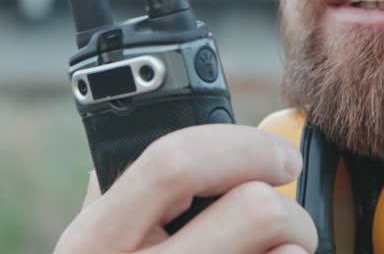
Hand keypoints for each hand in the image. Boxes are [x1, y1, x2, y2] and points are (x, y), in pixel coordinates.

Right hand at [54, 124, 316, 253]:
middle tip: (289, 212)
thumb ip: (109, 197)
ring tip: (277, 252)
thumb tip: (125, 141)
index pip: (173, 162)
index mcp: (95, 241)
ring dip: (297, 248)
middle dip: (288, 204)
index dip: (240, 145)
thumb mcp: (86, 249)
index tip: (276, 153)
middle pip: (253, 211)